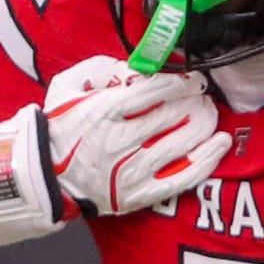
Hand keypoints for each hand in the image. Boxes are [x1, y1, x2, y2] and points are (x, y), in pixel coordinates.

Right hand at [43, 55, 231, 216]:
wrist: (44, 176)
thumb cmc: (60, 127)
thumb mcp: (67, 86)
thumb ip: (100, 69)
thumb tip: (137, 68)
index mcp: (101, 112)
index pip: (152, 92)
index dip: (180, 83)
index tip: (194, 79)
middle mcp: (117, 142)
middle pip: (171, 116)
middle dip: (195, 101)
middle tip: (203, 95)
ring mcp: (129, 172)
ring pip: (181, 144)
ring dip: (204, 124)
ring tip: (211, 113)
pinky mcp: (137, 195)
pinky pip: (180, 178)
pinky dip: (205, 161)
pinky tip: (220, 145)